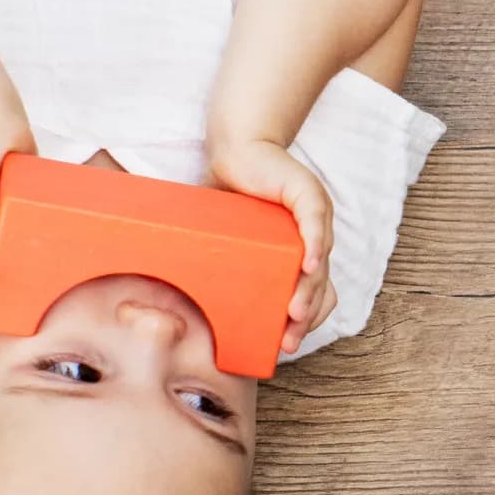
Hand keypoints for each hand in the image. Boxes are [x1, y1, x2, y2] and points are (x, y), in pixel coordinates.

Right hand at [209, 137, 336, 357]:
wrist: (236, 150)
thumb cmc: (230, 197)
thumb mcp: (229, 241)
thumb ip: (217, 265)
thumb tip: (175, 302)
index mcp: (298, 255)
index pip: (313, 296)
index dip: (304, 321)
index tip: (284, 345)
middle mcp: (313, 240)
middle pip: (319, 287)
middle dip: (305, 317)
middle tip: (288, 342)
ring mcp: (314, 218)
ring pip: (319, 261)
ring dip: (308, 289)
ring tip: (294, 313)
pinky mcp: (306, 194)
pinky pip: (315, 225)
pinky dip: (315, 245)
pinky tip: (309, 266)